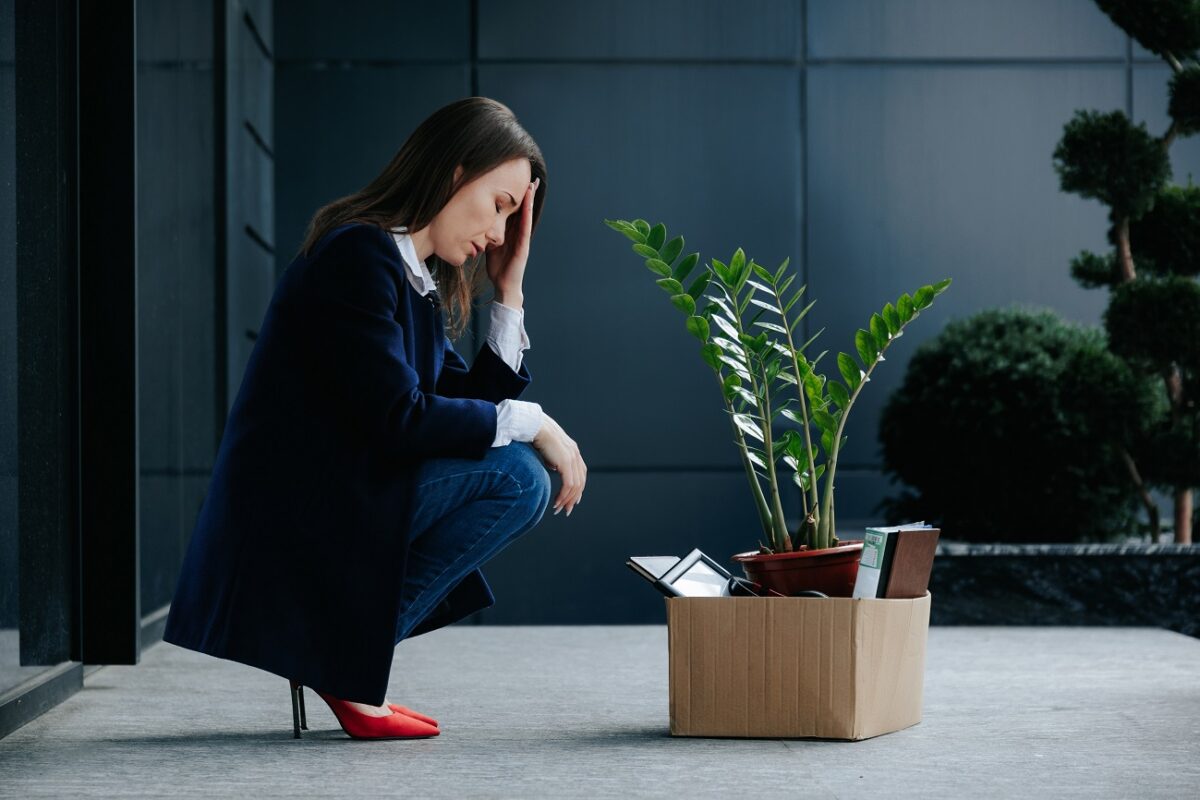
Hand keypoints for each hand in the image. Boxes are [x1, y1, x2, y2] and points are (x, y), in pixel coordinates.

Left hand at [485, 177, 538, 297]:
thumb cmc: (498, 267)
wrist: (504, 285)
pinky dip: (527, 217)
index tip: (520, 183)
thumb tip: (479, 222)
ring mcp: (523, 240)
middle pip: (524, 211)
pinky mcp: (523, 248)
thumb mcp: (490, 246)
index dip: (519, 198)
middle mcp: (519, 234)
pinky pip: (525, 229)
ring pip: (527, 217)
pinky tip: (528, 207)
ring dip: (530, 202)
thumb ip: (489, 234)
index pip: (515, 212)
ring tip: (532, 187)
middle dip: (528, 195)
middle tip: (532, 178)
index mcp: (511, 233)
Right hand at [531, 411, 585, 516]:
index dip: (578, 489)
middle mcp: (575, 455)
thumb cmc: (537, 435)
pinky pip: (568, 484)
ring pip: (575, 486)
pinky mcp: (565, 463)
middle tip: (566, 510)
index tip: (572, 500)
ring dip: (567, 500)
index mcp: (573, 452)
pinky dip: (563, 496)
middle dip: (573, 498)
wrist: (534, 426)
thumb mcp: (549, 450)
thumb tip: (553, 468)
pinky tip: (556, 502)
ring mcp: (572, 458)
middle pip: (580, 482)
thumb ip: (554, 459)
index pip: (581, 474)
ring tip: (558, 508)